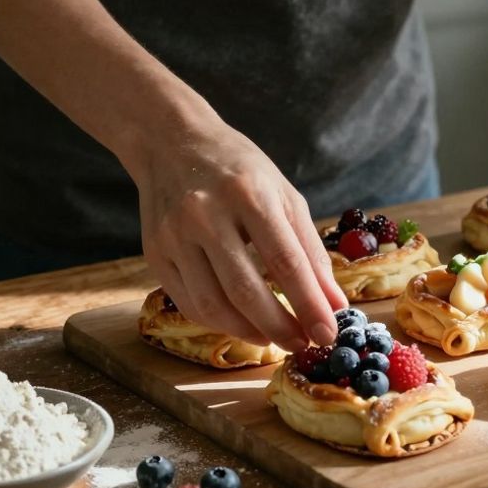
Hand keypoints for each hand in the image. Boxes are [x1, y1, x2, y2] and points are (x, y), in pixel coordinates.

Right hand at [123, 118, 345, 351]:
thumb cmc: (240, 170)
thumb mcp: (284, 196)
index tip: (328, 334)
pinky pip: (190, 304)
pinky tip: (243, 324)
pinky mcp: (154, 253)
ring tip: (276, 338)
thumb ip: (310, 251)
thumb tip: (333, 304)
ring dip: (250, 332)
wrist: (172, 143)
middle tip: (304, 344)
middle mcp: (205, 214)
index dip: (309, 305)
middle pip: (245, 290)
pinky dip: (221, 323)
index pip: (285, 262)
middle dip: (280, 328)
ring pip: (213, 305)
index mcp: (248, 193)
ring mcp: (174, 235)